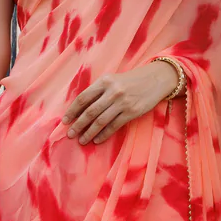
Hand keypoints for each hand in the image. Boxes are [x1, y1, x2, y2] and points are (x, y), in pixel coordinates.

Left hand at [63, 62, 178, 144]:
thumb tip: (80, 109)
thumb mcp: (113, 80)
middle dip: (78, 125)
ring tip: (82, 140)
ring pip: (100, 121)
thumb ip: (98, 91)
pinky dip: (104, 134)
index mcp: (104, 81)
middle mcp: (112, 91)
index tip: (65, 121)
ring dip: (89, 133)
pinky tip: (97, 140)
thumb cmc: (130, 81)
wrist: (155, 79)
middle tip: (70, 134)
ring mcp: (122, 102)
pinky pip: (114, 126)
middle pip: (89, 112)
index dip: (72, 111)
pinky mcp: (132, 112)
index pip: (83, 98)